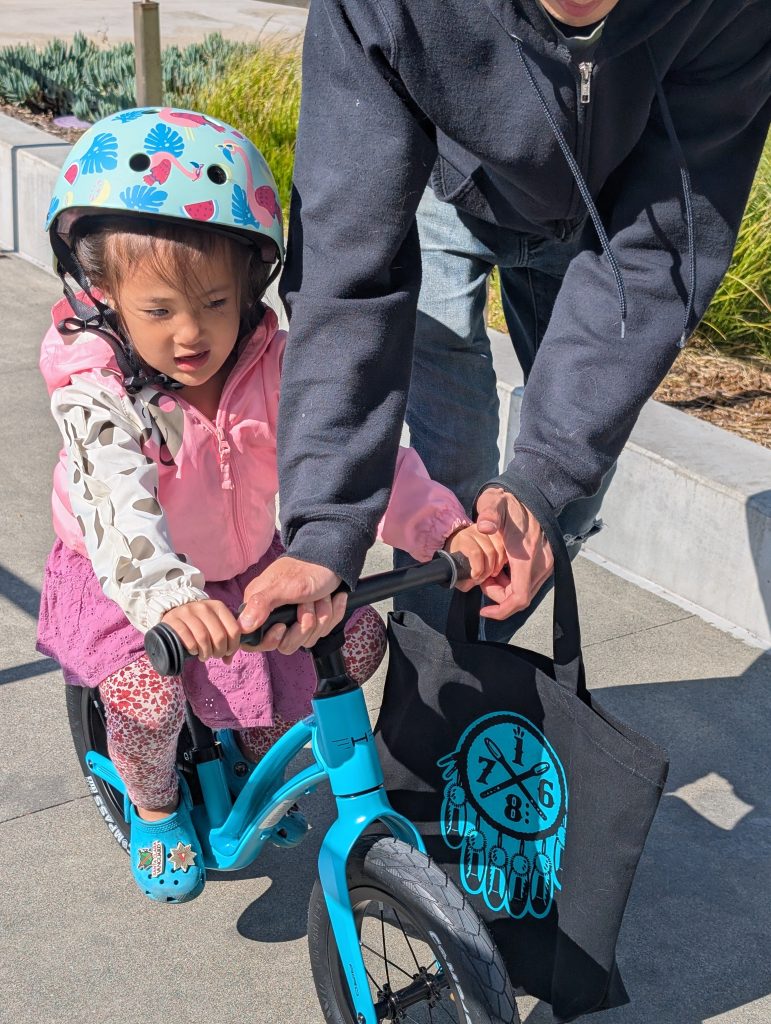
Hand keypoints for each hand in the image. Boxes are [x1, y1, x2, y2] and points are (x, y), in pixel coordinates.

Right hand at [161, 600, 240, 663]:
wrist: (174, 611)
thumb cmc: (199, 622)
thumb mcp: (214, 624)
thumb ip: (225, 638)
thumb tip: (228, 660)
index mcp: (218, 606)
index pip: (234, 629)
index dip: (233, 646)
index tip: (227, 652)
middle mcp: (204, 607)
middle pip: (219, 636)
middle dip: (219, 651)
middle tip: (214, 655)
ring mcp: (187, 612)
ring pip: (203, 638)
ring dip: (206, 653)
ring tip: (204, 656)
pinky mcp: (173, 620)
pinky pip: (188, 639)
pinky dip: (193, 649)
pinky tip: (193, 651)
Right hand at [238, 556, 344, 653]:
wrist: (333, 559)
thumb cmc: (305, 569)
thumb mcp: (282, 586)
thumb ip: (261, 605)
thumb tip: (242, 627)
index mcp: (260, 608)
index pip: (255, 642)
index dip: (270, 640)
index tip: (282, 627)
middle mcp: (275, 616)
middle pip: (286, 644)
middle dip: (304, 625)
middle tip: (308, 602)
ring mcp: (295, 619)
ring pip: (307, 639)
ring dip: (321, 616)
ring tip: (322, 596)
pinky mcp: (313, 619)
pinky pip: (323, 631)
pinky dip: (333, 613)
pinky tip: (334, 598)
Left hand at [444, 522, 506, 590]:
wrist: (461, 545)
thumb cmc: (459, 559)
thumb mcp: (456, 569)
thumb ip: (463, 579)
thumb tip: (474, 582)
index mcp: (463, 538)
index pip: (475, 552)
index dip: (478, 568)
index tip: (476, 577)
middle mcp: (476, 530)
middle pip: (490, 551)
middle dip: (489, 569)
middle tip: (485, 577)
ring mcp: (488, 530)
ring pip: (500, 547)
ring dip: (498, 564)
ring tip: (493, 573)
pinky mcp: (497, 532)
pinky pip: (505, 545)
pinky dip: (504, 558)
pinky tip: (499, 565)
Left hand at [473, 487, 553, 619]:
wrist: (532, 494)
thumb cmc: (512, 501)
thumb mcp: (495, 503)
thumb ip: (489, 514)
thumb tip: (485, 526)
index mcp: (528, 557)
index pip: (519, 598)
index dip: (500, 610)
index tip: (483, 611)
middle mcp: (542, 564)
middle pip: (520, 598)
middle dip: (498, 596)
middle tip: (483, 581)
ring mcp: (546, 564)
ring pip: (525, 591)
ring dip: (505, 589)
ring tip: (490, 573)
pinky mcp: (545, 562)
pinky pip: (529, 582)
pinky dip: (513, 582)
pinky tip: (501, 569)